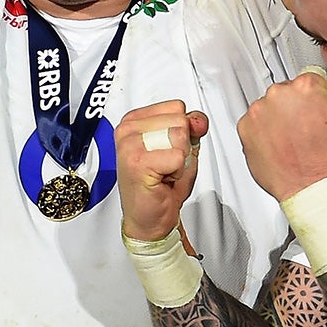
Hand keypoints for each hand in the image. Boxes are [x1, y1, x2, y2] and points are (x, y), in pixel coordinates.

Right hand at [115, 99, 208, 241]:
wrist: (150, 219)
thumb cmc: (162, 185)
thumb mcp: (183, 148)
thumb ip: (192, 127)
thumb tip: (198, 119)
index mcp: (134, 120)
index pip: (177, 106)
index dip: (183, 131)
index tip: (167, 150)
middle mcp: (128, 129)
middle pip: (180, 120)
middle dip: (182, 146)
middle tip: (166, 164)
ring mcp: (130, 144)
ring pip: (180, 135)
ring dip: (180, 159)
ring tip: (164, 171)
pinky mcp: (137, 161)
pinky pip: (178, 156)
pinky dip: (178, 172)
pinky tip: (162, 180)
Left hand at [237, 71, 326, 201]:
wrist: (310, 189)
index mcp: (305, 87)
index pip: (310, 78)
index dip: (316, 95)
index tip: (315, 105)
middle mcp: (279, 94)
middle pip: (288, 91)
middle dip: (295, 106)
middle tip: (305, 128)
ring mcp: (259, 111)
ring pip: (269, 107)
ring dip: (278, 118)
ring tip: (292, 139)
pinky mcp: (245, 129)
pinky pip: (254, 123)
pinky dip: (263, 132)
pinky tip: (279, 145)